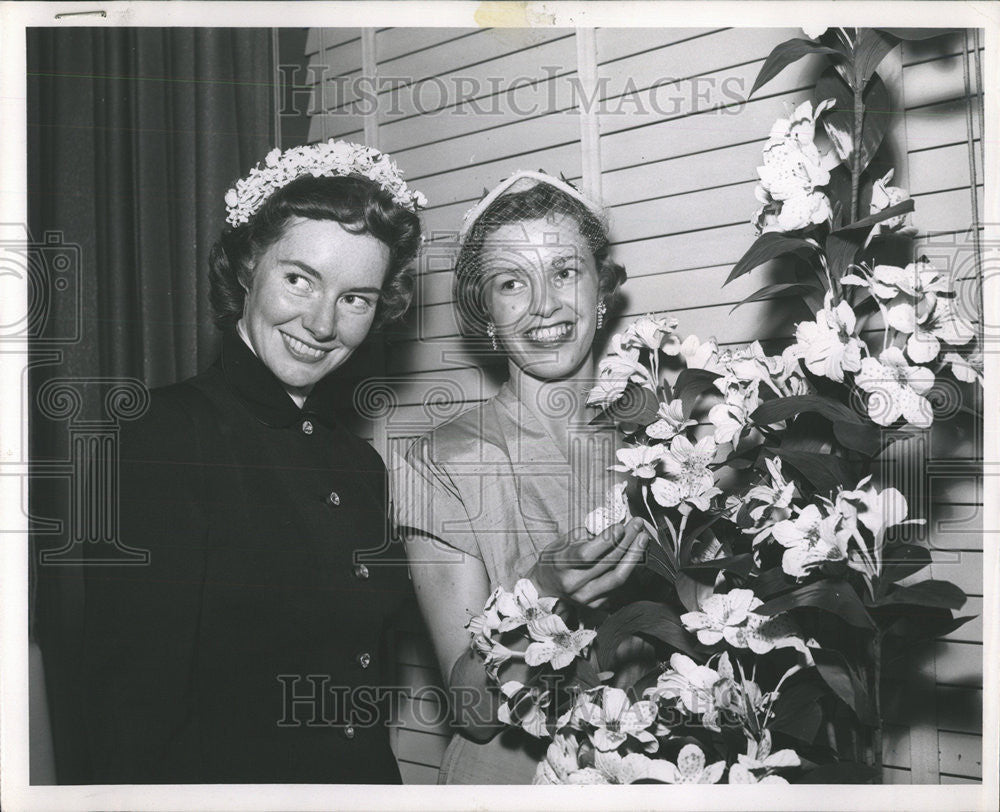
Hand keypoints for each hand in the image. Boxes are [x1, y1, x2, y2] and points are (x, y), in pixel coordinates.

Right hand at [526, 517, 650, 608]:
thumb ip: (586, 534)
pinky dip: (629, 568)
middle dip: (626, 541)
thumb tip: (612, 526)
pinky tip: (636, 553)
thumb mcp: (563, 542)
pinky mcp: (597, 605)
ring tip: (642, 538)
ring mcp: (586, 597)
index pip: (587, 554)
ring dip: (634, 556)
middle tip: (637, 525)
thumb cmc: (556, 559)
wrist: (547, 586)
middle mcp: (574, 584)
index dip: (607, 540)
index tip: (621, 526)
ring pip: (618, 577)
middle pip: (607, 564)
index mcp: (562, 565)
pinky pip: (618, 585)